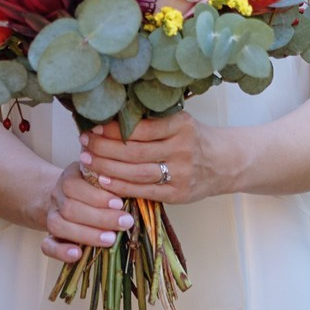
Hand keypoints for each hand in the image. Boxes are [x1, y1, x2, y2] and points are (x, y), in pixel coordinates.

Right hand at [39, 160, 133, 264]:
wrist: (67, 196)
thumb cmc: (94, 187)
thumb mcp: (101, 177)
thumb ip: (113, 181)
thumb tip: (137, 188)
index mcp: (69, 178)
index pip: (73, 185)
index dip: (96, 196)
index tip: (119, 203)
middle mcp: (57, 196)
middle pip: (69, 208)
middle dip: (100, 218)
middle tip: (125, 223)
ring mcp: (51, 217)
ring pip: (58, 226)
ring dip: (86, 234)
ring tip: (111, 240)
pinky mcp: (49, 237)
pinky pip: (47, 246)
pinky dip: (61, 251)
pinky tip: (78, 254)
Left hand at [81, 110, 226, 205]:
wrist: (226, 163)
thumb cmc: (194, 138)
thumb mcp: (180, 121)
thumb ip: (153, 120)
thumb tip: (110, 116)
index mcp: (181, 126)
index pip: (140, 128)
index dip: (113, 129)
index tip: (93, 126)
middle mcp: (182, 149)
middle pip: (134, 151)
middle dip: (103, 148)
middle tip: (84, 144)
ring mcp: (181, 174)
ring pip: (136, 172)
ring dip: (107, 168)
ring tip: (87, 160)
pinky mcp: (178, 194)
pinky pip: (143, 191)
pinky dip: (120, 186)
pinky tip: (102, 181)